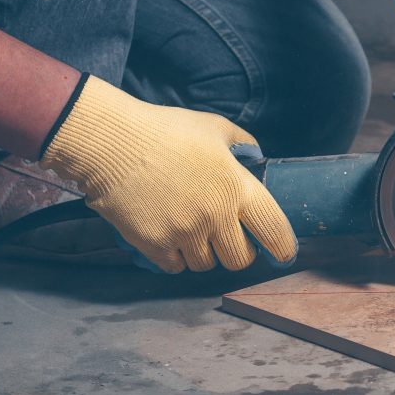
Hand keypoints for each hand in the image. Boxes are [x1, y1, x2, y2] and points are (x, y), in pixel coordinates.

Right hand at [40, 75, 296, 272]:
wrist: (112, 144)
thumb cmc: (165, 130)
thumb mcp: (213, 127)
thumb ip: (241, 143)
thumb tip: (255, 156)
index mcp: (236, 187)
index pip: (273, 228)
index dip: (283, 247)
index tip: (282, 254)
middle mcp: (215, 215)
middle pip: (240, 258)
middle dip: (237, 252)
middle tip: (227, 239)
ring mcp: (185, 233)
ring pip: (206, 265)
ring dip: (203, 254)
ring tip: (192, 234)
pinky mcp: (155, 245)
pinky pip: (175, 266)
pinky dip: (176, 258)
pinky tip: (170, 239)